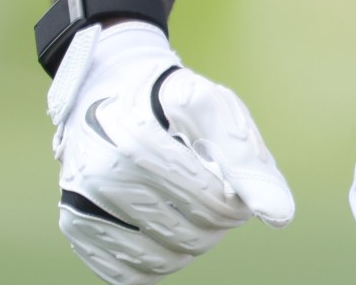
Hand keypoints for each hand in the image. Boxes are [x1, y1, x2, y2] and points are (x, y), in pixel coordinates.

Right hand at [47, 21, 293, 282]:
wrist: (111, 90)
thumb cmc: (170, 103)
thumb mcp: (216, 111)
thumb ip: (248, 162)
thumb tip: (280, 217)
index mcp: (138, 137)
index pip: (210, 200)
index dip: (236, 201)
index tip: (236, 185)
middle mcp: (101, 172)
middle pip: (188, 233)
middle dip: (218, 221)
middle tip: (218, 197)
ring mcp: (82, 202)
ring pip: (161, 259)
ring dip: (192, 243)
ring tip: (193, 210)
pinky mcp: (74, 226)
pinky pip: (127, 275)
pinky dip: (157, 260)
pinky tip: (165, 230)